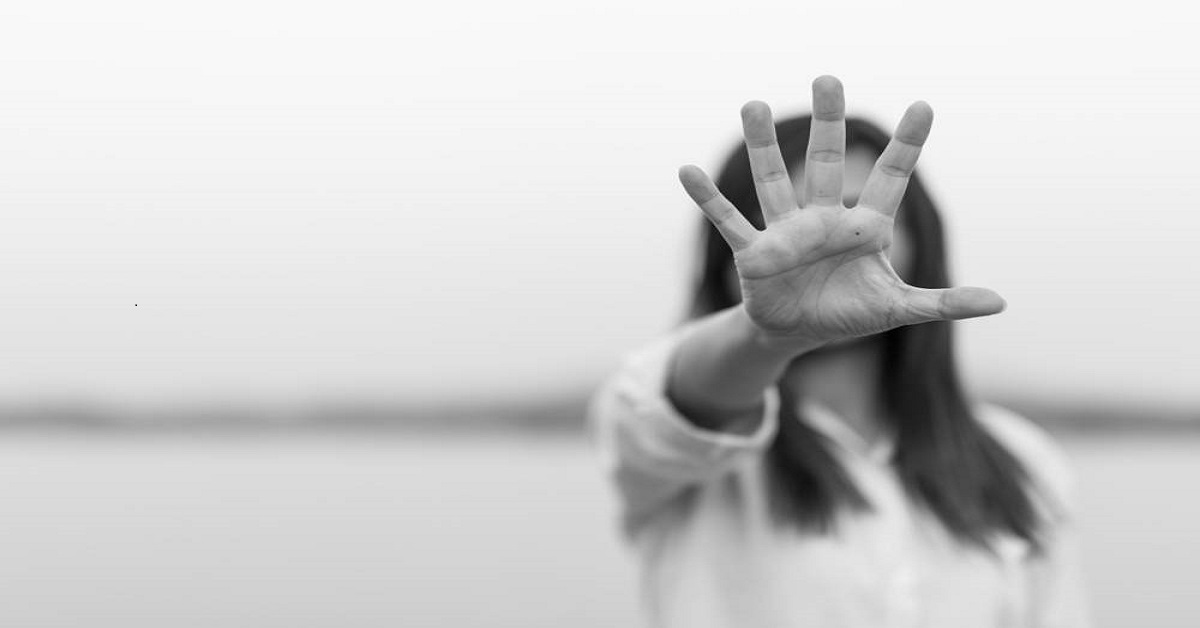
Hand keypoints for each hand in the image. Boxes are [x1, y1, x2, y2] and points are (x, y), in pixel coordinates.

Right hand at [679, 75, 1004, 344]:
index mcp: (864, 228)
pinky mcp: (754, 254)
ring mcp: (786, 233)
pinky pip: (728, 222)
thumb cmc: (850, 313)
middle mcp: (823, 219)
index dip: (906, 146)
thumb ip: (944, 303)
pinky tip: (686, 171)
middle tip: (828, 78)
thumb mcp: (899, 309)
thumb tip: (1001, 302)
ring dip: (763, 147)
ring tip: (754, 105)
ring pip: (774, 182)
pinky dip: (707, 199)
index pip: (888, 179)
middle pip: (825, 164)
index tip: (923, 106)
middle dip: (827, 123)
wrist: (798, 334)